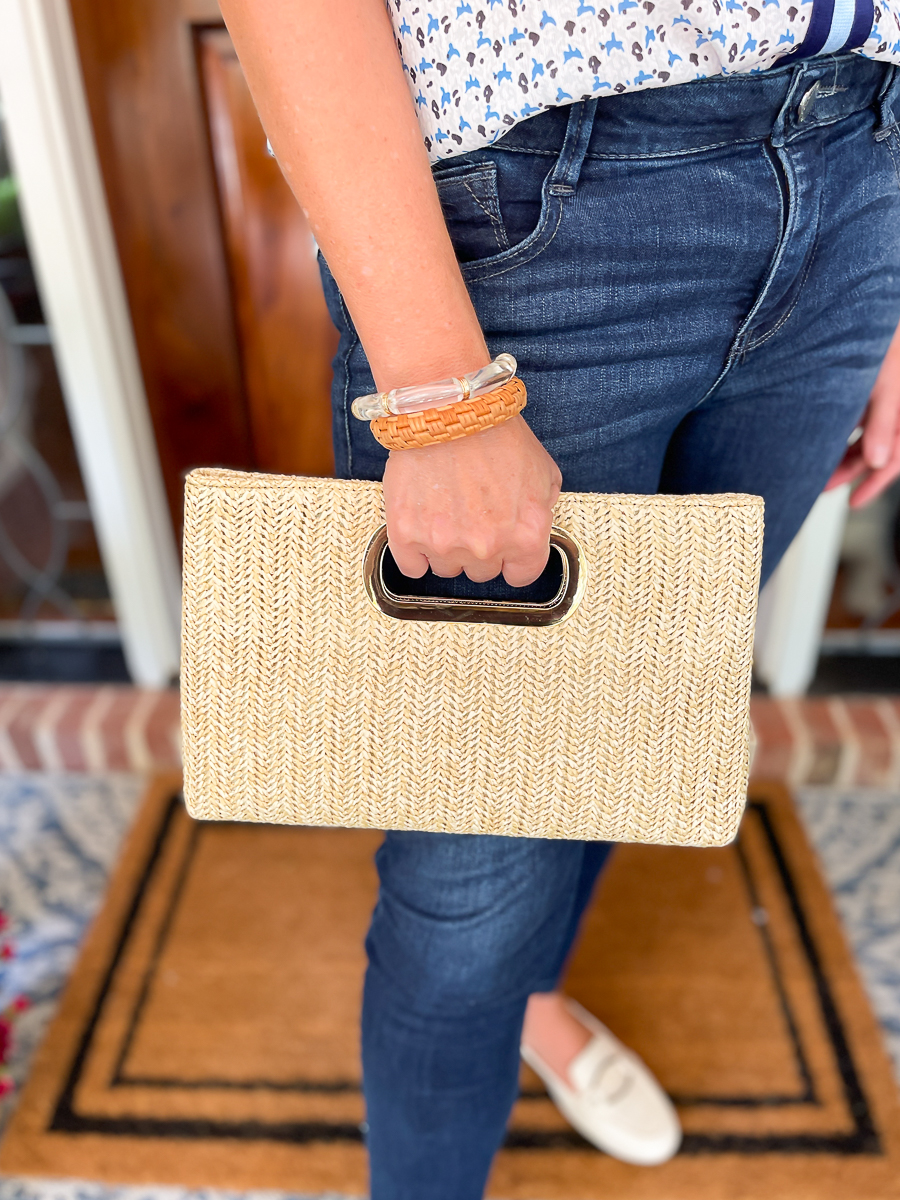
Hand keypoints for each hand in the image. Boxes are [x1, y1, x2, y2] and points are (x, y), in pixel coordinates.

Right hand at [382, 415, 562, 586]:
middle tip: (471, 515)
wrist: (448, 408)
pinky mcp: (406, 535)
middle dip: (479, 548)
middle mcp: (486, 547)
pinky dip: (415, 553)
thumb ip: (542, 510)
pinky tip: (420, 529)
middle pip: (481, 572)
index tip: (504, 547)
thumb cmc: (495, 433)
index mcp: (525, 535)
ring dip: (446, 548)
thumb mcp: (544, 471)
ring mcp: (444, 544)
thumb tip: (532, 529)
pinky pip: (411, 567)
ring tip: (444, 512)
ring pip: (446, 568)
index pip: (521, 576)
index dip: (513, 559)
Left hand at [825, 318, 899, 507]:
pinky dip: (838, 431)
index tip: (854, 502)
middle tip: (823, 487)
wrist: (861, 301)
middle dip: (851, 470)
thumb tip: (876, 462)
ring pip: (862, 434)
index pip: (896, 455)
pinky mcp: (860, 384)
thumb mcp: (883, 383)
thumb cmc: (878, 336)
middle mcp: (893, 403)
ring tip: (816, 468)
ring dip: (841, 453)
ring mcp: (877, 394)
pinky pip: (852, 417)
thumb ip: (882, 422)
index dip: (876, 482)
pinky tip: (817, 441)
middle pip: (876, 448)